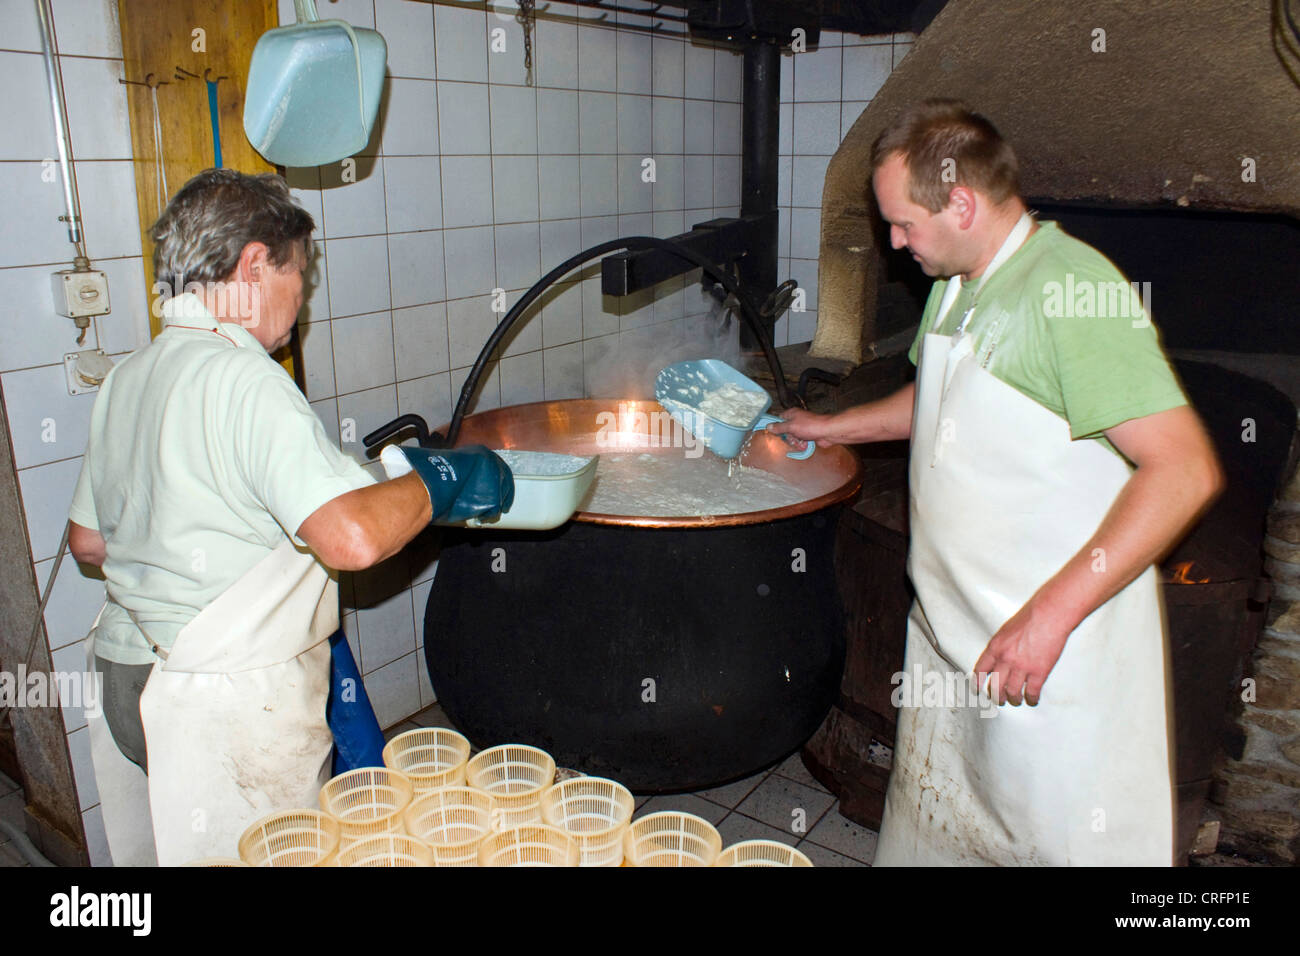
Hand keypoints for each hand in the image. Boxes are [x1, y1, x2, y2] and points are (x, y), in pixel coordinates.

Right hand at [395, 445, 515, 524]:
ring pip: (501, 496)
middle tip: (502, 505)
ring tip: (488, 513)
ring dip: (495, 505)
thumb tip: (470, 478)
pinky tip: (482, 517)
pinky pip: (495, 509)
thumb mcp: (457, 463)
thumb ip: (468, 469)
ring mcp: (495, 481)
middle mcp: (493, 464)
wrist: (433, 484)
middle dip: (503, 494)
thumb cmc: (438, 475)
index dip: (498, 481)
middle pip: (504, 482)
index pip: (499, 468)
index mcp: (484, 454)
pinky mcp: (494, 497)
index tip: (498, 489)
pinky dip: (489, 514)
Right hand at [766, 407, 836, 448]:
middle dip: (788, 438)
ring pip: (793, 438)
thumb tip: (768, 426)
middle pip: (785, 431)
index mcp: (791, 414)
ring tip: (802, 443)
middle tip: (793, 438)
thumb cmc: (811, 426)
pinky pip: (800, 442)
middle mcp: (796, 420)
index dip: (776, 427)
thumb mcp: (791, 426)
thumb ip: (779, 427)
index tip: (775, 433)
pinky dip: (802, 445)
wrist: (828, 432)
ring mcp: (802, 428)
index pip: (778, 419)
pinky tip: (806, 445)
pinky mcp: (808, 435)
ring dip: (796, 443)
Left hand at [973, 598, 1072, 705]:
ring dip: (1014, 699)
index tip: (978, 689)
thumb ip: (1001, 646)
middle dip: (996, 697)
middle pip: (995, 686)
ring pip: (1012, 692)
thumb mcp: (1006, 630)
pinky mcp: (1039, 672)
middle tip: (999, 700)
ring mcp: (1022, 667)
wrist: (1049, 614)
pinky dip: (1031, 698)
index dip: (978, 682)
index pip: (981, 670)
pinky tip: (1032, 699)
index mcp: (995, 647)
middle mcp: (1006, 659)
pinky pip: (1032, 692)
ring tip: (1016, 700)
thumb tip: (998, 660)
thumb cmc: (1030, 617)